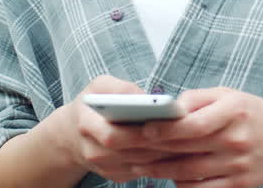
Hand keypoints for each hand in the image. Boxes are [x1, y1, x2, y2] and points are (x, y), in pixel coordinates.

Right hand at [46, 75, 178, 182]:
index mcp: (86, 125)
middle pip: (133, 152)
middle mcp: (93, 152)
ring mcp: (105, 168)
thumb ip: (120, 87)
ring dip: (167, 153)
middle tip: (188, 133)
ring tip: (190, 139)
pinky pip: (143, 171)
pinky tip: (180, 148)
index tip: (163, 121)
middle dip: (161, 143)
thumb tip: (145, 97)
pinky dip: (163, 161)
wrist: (72, 135)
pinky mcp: (116, 176)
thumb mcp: (99, 86)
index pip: (112, 135)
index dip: (139, 132)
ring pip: (142, 164)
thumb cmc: (92, 104)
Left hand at [132, 87, 262, 187]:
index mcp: (234, 111)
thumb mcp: (230, 95)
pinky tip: (165, 178)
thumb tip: (165, 109)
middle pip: (187, 149)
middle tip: (126, 149)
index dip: (165, 129)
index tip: (142, 129)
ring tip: (138, 165)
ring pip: (190, 172)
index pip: (193, 124)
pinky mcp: (240, 185)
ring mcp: (239, 165)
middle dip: (153, 150)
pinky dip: (181, 184)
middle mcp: (237, 139)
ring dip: (160, 170)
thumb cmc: (252, 113)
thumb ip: (197, 99)